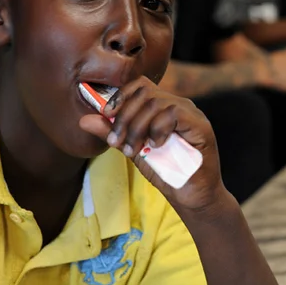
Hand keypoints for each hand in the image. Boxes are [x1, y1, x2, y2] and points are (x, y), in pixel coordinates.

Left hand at [78, 77, 224, 211]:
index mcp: (165, 107)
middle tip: (116, 142)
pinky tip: (156, 146)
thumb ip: (114, 133)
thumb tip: (85, 120)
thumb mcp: (134, 151)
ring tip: (134, 150)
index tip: (106, 116)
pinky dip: (157, 129)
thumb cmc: (167, 174)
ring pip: (156, 102)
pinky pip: (173, 113)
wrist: (191, 198)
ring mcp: (192, 113)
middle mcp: (180, 105)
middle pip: (145, 91)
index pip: (140, 86)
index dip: (120, 96)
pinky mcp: (200, 125)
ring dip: (137, 127)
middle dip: (124, 116)